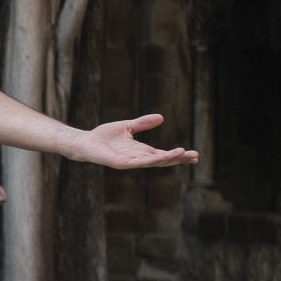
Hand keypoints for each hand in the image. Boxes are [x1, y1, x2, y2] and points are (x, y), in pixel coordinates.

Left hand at [71, 114, 196, 168]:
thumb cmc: (104, 136)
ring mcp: (130, 162)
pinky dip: (149, 160)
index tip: (194, 154)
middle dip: (178, 159)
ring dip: (168, 158)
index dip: (178, 155)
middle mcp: (138, 158)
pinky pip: (137, 162)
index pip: (163, 154)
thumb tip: (161, 117)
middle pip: (163, 160)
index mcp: (141, 151)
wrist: (85, 142)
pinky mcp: (120, 163)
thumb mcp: (128, 126)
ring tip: (182, 154)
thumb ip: (143, 123)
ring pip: (153, 162)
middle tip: (195, 157)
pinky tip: (160, 157)